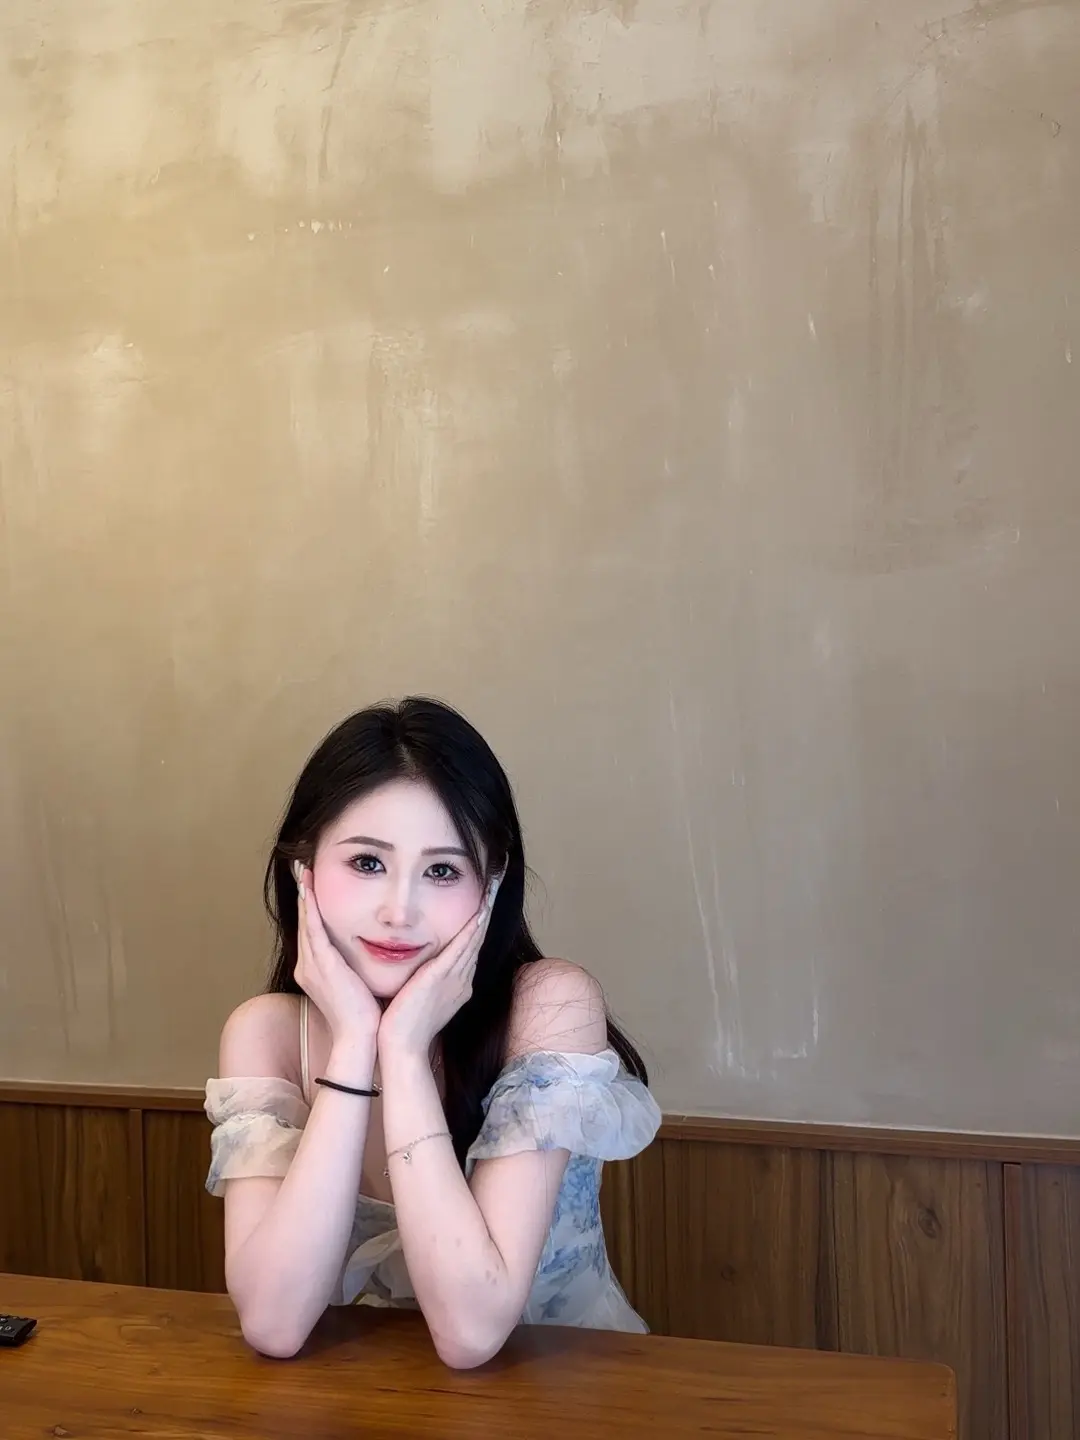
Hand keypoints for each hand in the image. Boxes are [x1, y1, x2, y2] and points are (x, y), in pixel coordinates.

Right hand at [295, 865, 380, 1049]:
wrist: (361, 1039)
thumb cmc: (364, 1016)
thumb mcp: (356, 984)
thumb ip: (355, 966)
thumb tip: (369, 950)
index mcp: (315, 972)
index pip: (312, 932)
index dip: (310, 907)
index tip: (311, 883)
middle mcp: (308, 967)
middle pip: (305, 923)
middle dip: (304, 895)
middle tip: (302, 868)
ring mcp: (312, 966)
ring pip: (306, 922)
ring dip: (305, 895)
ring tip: (304, 871)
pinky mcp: (322, 966)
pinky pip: (313, 931)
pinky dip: (310, 909)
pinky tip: (309, 890)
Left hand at [377, 873, 501, 1059]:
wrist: (401, 1047)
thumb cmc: (403, 1024)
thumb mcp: (418, 997)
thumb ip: (423, 979)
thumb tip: (420, 967)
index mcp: (457, 984)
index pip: (470, 947)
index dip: (479, 923)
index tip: (485, 902)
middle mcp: (462, 979)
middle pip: (478, 939)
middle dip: (487, 910)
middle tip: (496, 884)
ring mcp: (455, 979)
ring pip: (474, 939)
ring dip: (485, 913)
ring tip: (494, 888)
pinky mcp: (442, 978)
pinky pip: (461, 948)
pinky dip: (472, 929)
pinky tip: (480, 911)